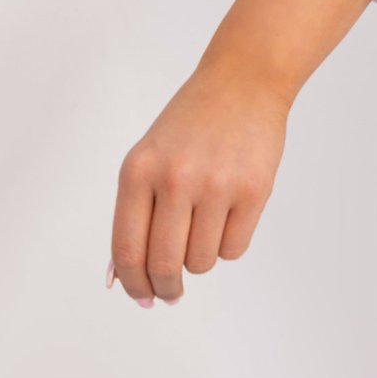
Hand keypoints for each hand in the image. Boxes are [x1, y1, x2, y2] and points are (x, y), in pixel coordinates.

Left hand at [107, 62, 290, 307]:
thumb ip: (134, 213)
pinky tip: (229, 214)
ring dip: (201, 256)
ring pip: (202, 261)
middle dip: (166, 287)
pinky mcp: (254, 190)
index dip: (133, 284)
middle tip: (172, 291)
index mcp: (139, 170)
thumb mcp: (149, 156)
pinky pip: (234, 249)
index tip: (141, 297)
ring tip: (207, 223)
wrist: (244, 80)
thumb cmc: (192, 121)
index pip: (128, 250)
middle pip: (164, 264)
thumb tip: (122, 276)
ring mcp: (217, 184)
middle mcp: (175, 177)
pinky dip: (229, 243)